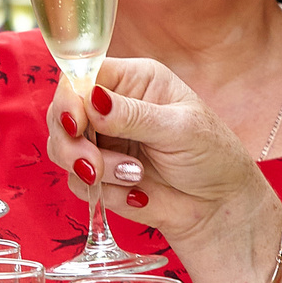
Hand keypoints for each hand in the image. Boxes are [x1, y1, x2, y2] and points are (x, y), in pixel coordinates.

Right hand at [42, 58, 280, 254]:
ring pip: (62, 149)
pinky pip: (78, 183)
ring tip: (132, 176)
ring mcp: (104, 142)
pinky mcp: (101, 176)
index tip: (74, 124)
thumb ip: (133, 115)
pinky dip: (104, 193)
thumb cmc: (212, 156)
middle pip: (61, 113)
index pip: (81, 75)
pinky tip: (138, 194)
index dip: (69, 98)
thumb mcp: (179, 129)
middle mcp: (112, 107)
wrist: (220, 207)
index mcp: (134, 80)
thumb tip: (92, 98)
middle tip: (94, 167)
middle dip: (72, 143)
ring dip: (90, 170)